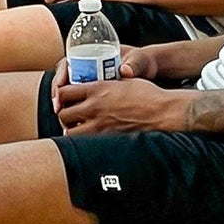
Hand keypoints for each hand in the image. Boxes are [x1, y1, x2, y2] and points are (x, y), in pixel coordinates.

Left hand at [51, 68, 183, 134]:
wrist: (163, 111)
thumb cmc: (147, 94)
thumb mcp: (123, 80)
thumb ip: (106, 83)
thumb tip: (95, 84)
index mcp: (97, 89)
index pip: (64, 92)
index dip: (60, 96)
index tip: (63, 99)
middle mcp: (94, 107)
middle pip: (63, 114)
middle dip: (63, 115)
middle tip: (69, 116)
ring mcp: (100, 125)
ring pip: (70, 133)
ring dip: (71, 130)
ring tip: (77, 128)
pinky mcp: (107, 139)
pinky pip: (85, 143)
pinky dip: (83, 141)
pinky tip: (88, 138)